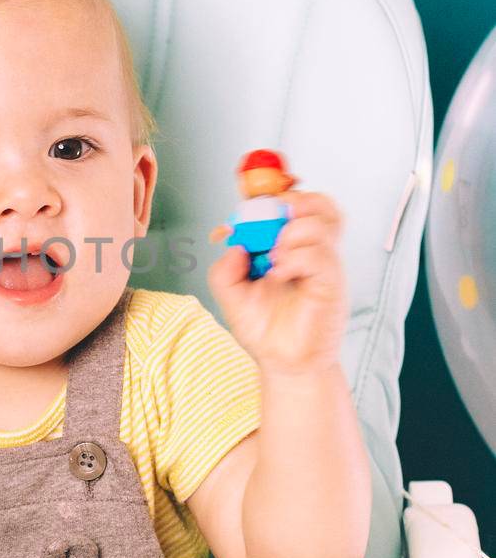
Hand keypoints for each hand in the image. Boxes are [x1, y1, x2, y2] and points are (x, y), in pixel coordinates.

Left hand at [206, 190, 348, 376]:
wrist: (285, 365)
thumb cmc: (265, 329)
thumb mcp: (231, 296)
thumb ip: (224, 271)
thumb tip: (233, 245)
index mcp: (290, 246)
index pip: (294, 204)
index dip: (275, 193)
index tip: (250, 198)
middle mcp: (311, 250)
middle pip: (319, 203)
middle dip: (293, 200)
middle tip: (270, 218)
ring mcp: (324, 266)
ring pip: (322, 222)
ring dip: (292, 232)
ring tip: (273, 257)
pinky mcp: (331, 284)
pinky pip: (322, 256)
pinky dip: (297, 258)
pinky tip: (280, 274)